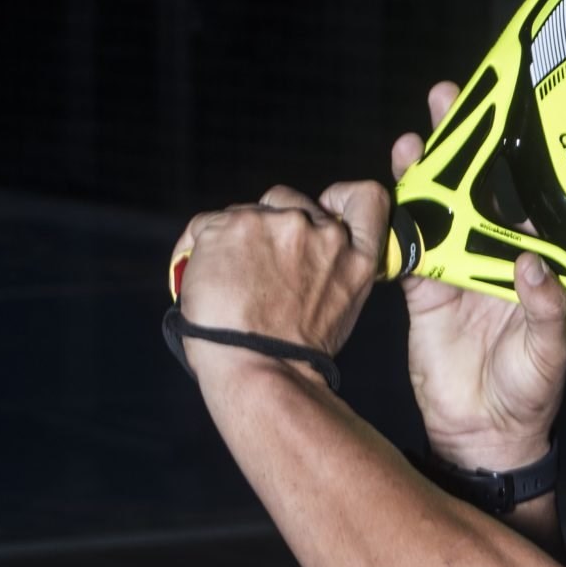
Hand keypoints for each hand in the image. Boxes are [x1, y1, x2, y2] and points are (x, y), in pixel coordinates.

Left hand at [170, 182, 387, 373]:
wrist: (259, 368)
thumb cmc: (292, 354)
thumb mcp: (338, 307)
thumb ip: (329, 268)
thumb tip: (299, 255)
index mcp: (356, 258)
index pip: (367, 200)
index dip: (342, 198)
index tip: (325, 211)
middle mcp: (323, 234)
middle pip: (290, 202)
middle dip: (270, 228)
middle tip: (255, 269)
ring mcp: (279, 224)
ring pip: (246, 212)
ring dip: (233, 239)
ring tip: (225, 281)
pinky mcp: (234, 225)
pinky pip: (207, 223)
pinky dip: (198, 248)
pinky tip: (200, 277)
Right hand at [392, 81, 565, 471]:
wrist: (485, 433)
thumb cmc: (530, 394)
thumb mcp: (550, 353)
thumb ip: (547, 310)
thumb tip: (534, 266)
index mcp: (532, 267)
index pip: (523, 202)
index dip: (512, 160)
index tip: (502, 118)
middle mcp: (494, 259)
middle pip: (477, 192)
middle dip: (463, 144)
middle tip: (448, 99)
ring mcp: (457, 271)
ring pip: (438, 211)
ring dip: (424, 174)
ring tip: (411, 138)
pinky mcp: (424, 291)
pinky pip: (408, 250)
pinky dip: (395, 224)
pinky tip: (385, 193)